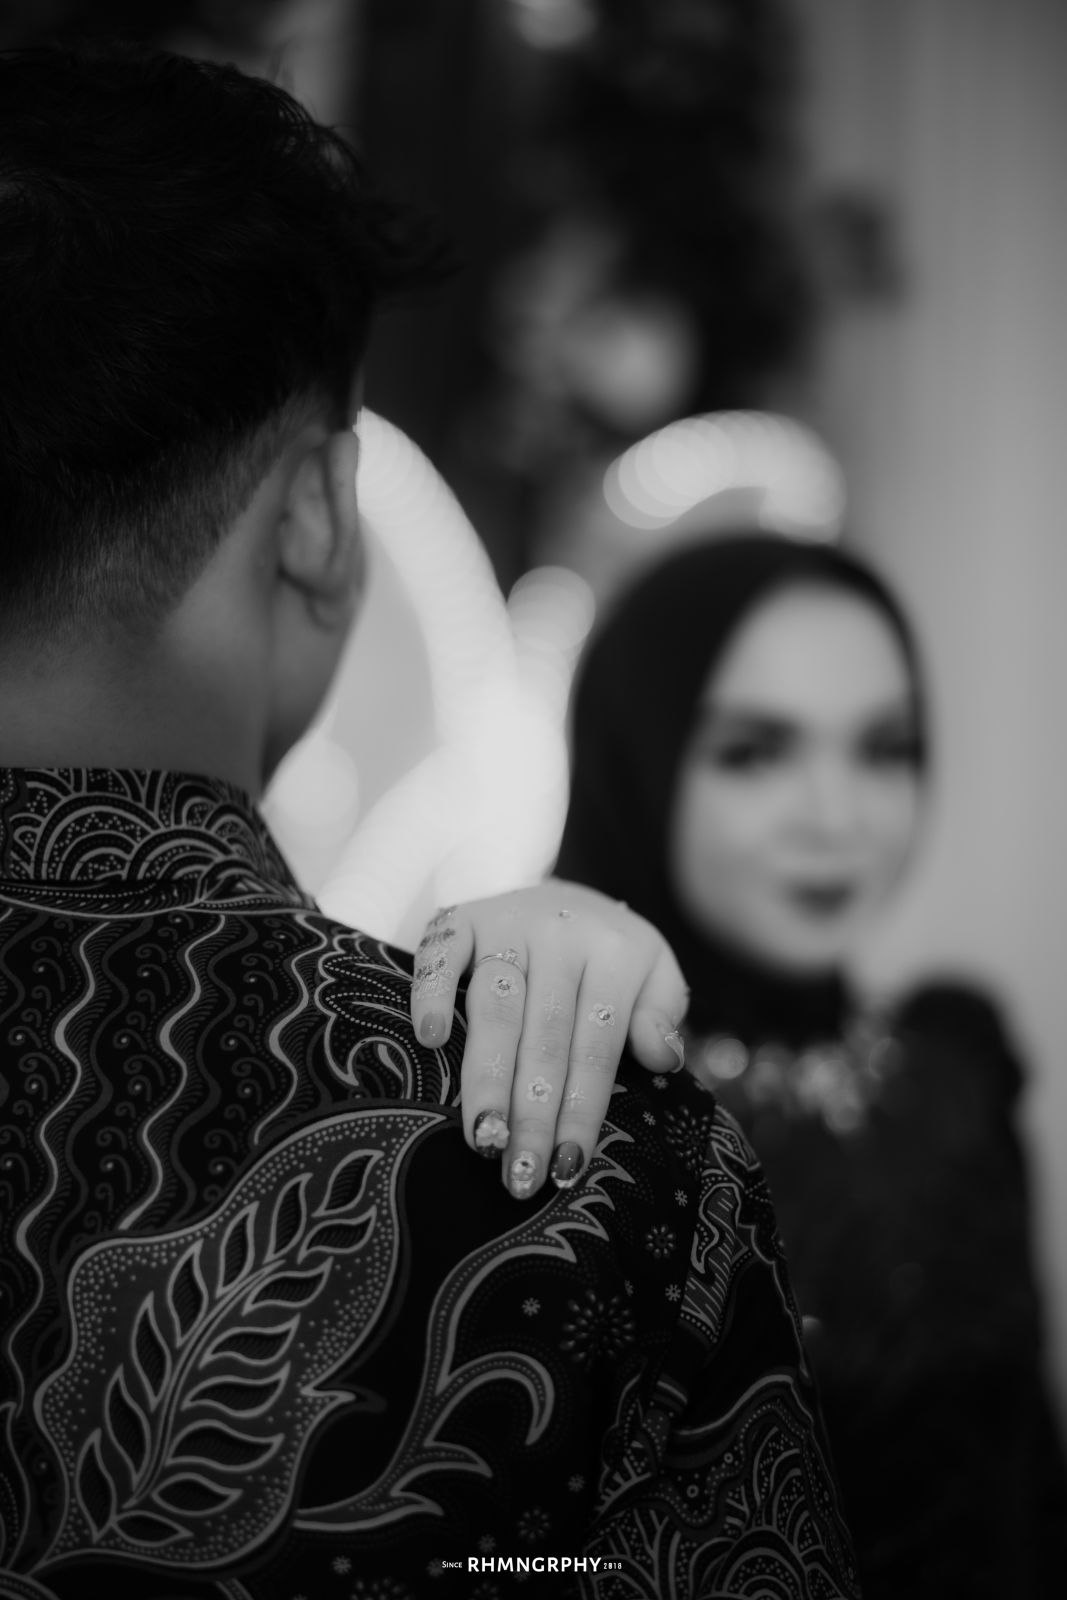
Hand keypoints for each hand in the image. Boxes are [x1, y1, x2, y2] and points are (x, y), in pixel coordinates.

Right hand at [410, 880, 687, 1199]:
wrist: (567, 894)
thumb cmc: (612, 954)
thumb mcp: (657, 972)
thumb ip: (663, 1012)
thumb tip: (662, 1056)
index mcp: (615, 953)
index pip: (596, 1046)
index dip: (581, 1111)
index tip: (566, 1169)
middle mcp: (560, 936)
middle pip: (544, 1036)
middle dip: (531, 1112)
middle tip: (519, 1172)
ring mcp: (508, 923)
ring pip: (495, 1007)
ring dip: (485, 1076)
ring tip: (482, 1136)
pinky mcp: (462, 917)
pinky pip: (441, 952)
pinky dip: (432, 991)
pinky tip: (430, 1038)